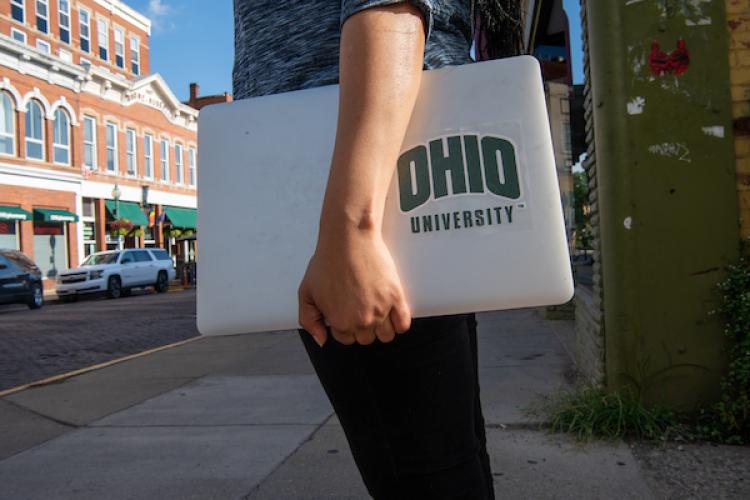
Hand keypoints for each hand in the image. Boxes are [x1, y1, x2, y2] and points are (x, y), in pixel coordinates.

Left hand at [298, 230, 410, 345]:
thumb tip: (322, 340)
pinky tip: (391, 313)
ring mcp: (381, 310)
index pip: (345, 338)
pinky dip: (399, 323)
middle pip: (366, 338)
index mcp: (340, 321)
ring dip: (380, 326)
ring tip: (374, 310)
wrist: (349, 239)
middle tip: (358, 306)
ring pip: (385, 335)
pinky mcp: (396, 298)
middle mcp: (361, 320)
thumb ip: (309, 320)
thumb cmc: (328, 261)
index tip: (345, 312)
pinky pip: (403, 325)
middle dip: (361, 326)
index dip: (344, 325)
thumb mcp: (306, 292)